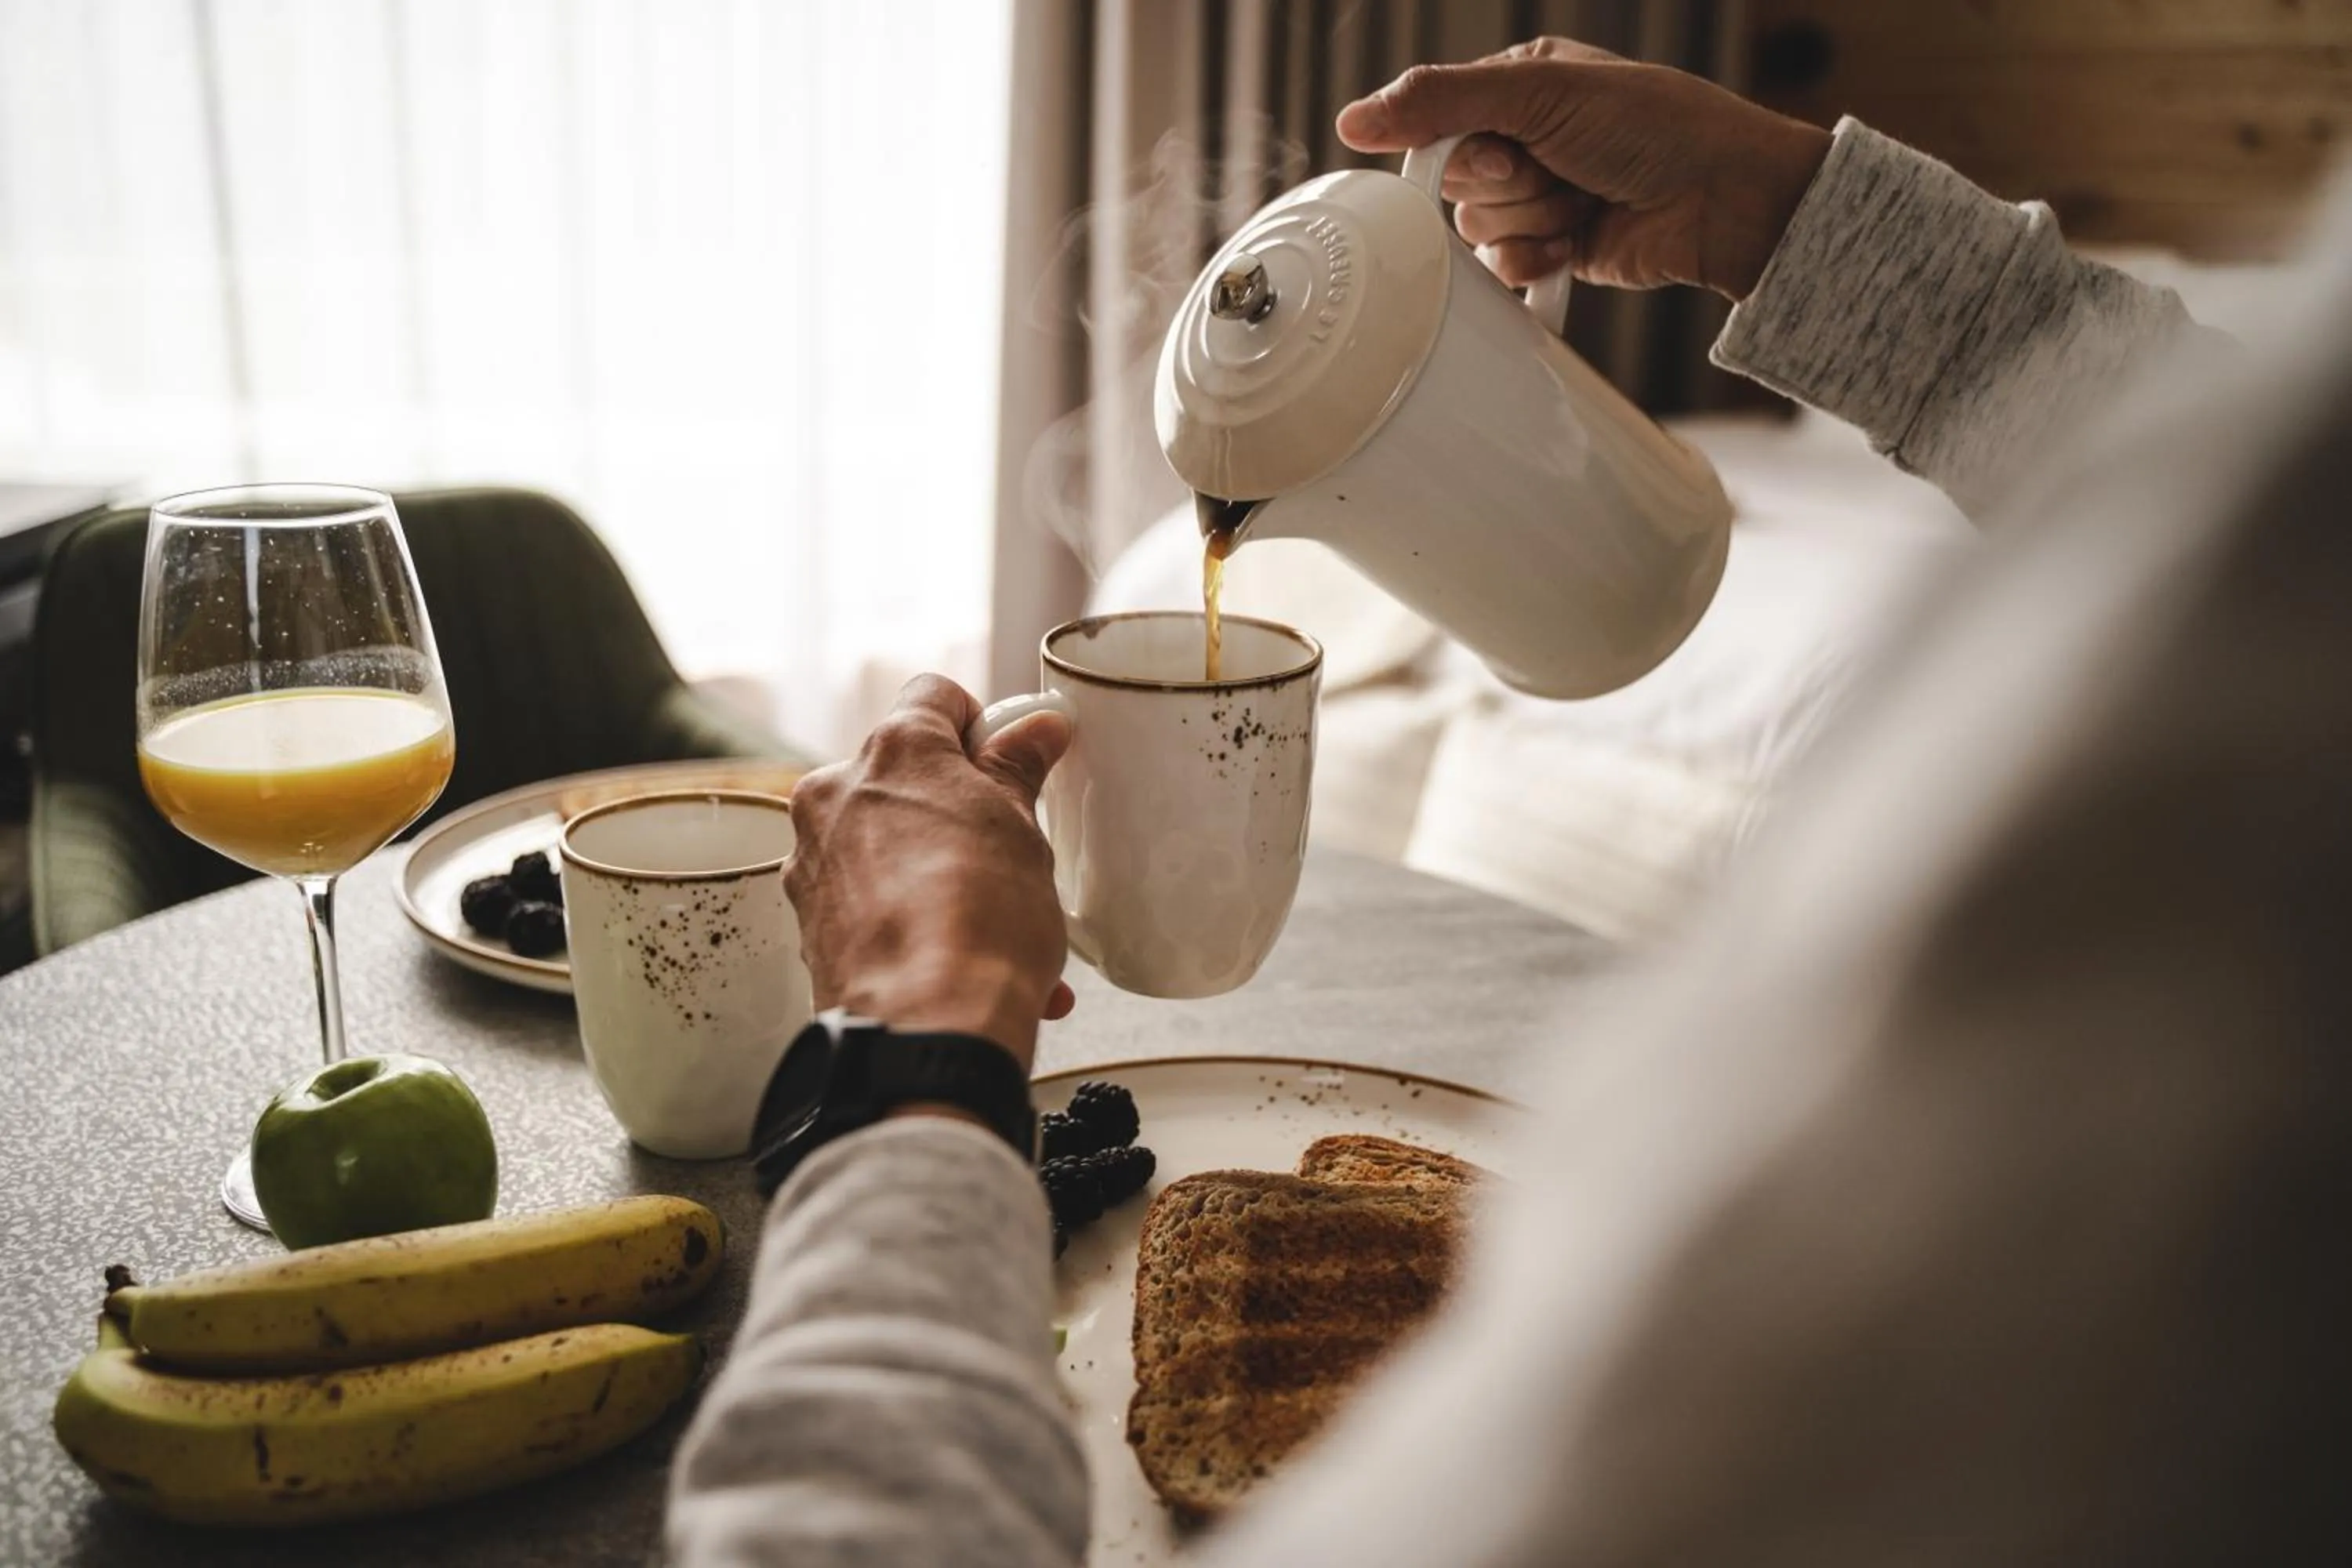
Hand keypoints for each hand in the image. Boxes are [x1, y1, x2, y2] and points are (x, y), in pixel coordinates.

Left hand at [786, 676, 1074, 1070]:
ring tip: (1000, 928)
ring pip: (887, 845)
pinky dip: (914, 923)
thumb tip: (1036, 727)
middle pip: (904, 776)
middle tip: (1008, 850)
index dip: (978, 723)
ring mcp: (813, 861)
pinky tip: (967, 965)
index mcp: (894, 751)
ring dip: (941, 873)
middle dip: (956, 809)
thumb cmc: (980, 922)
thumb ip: (1019, 768)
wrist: (927, 1029)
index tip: (1008, 760)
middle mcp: (836, 795)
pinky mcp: (808, 924)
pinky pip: (870, 904)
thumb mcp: (1022, 829)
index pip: (933, 696)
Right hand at [1336, 37, 1830, 299]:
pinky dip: (1536, 261)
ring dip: (1530, 222)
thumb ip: (1441, 100)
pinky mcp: (1555, 247)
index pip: (1439, 123)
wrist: (1723, 201)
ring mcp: (1540, 196)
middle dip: (1508, 187)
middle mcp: (1525, 138)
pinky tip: (1577, 242)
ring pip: (1477, 230)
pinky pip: (1503, 268)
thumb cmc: (1654, 127)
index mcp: (1519, 85)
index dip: (1462, 150)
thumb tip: (1351, 119)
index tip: (1507, 150)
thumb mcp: (1541, 91)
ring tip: (1582, 203)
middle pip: (1455, 183)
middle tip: (1561, 171)